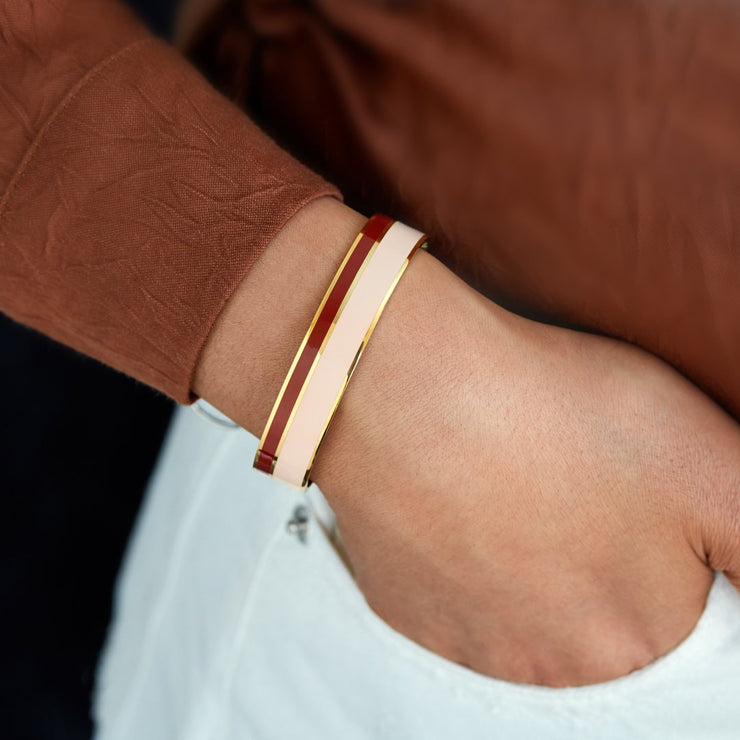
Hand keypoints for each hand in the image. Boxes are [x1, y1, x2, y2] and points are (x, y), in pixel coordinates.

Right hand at [311, 246, 739, 686]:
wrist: (408, 389)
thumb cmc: (553, 414)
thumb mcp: (707, 463)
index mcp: (631, 642)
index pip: (675, 628)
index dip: (665, 563)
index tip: (638, 515)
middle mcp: (547, 667)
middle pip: (594, 627)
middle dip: (601, 566)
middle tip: (577, 492)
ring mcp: (466, 641)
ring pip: (521, 616)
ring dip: (529, 568)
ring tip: (517, 492)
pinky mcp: (406, 607)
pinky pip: (454, 600)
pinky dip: (466, 562)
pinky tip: (462, 507)